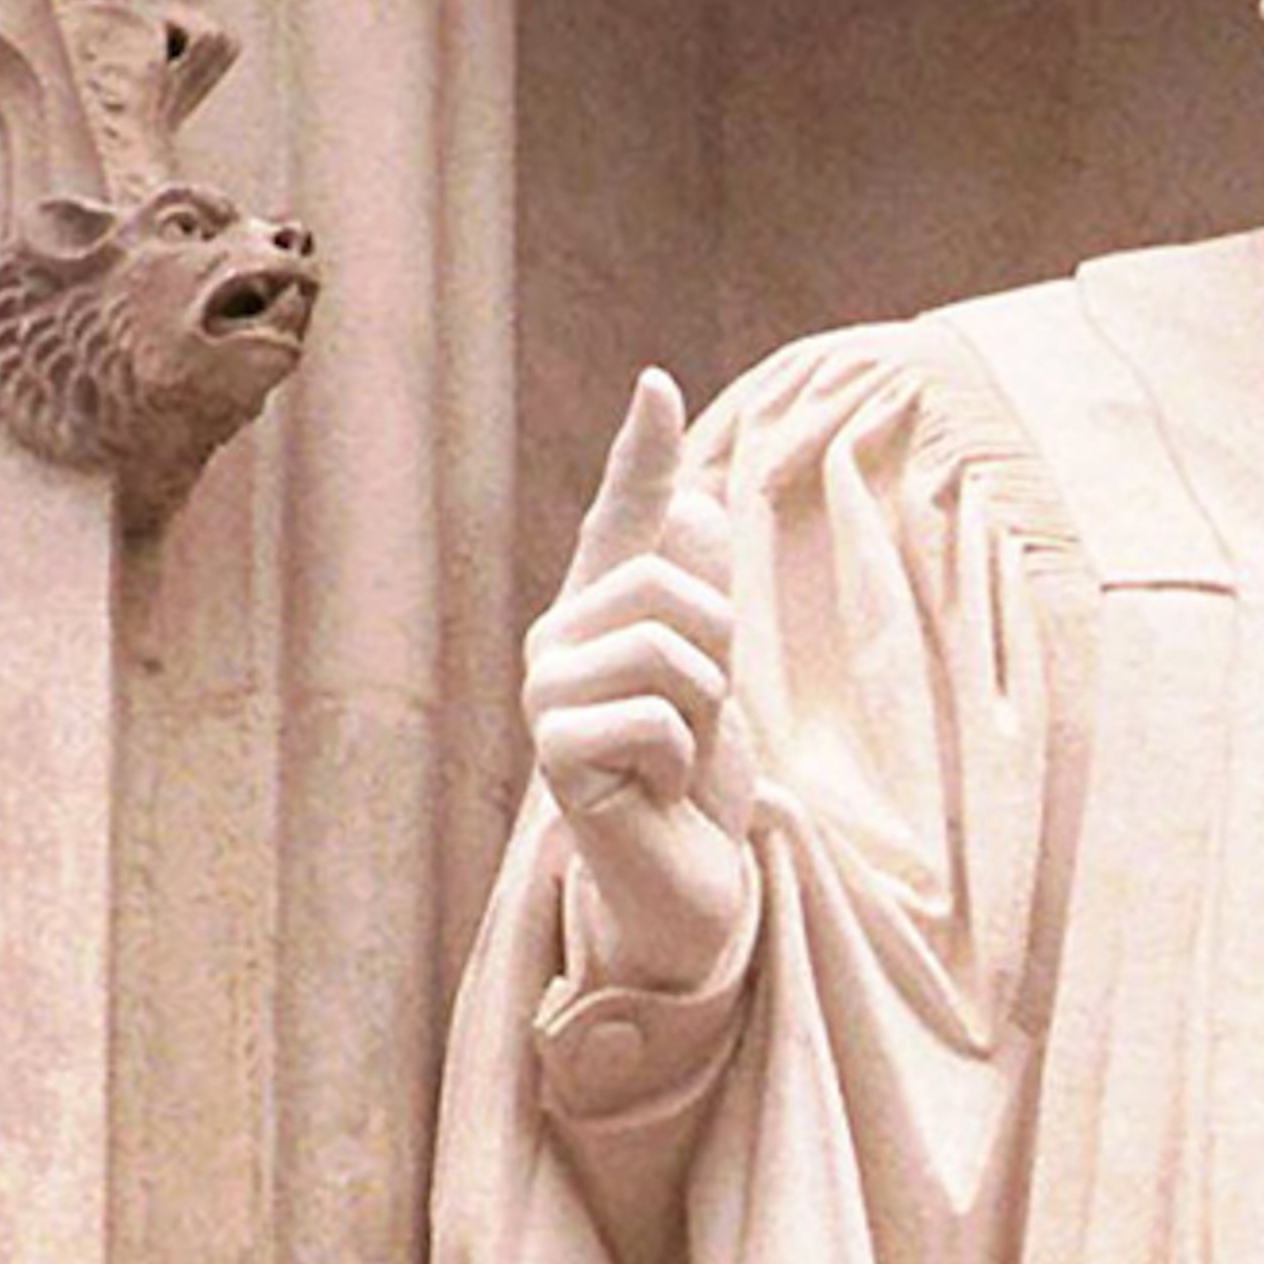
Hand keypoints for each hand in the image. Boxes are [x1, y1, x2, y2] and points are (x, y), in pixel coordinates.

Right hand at [526, 370, 753, 990]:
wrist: (684, 878)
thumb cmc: (694, 780)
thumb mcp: (716, 678)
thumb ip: (705, 596)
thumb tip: (705, 500)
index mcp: (601, 613)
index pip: (623, 517)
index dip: (644, 455)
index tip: (660, 384)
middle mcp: (558, 640)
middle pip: (668, 585)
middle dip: (718, 655)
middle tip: (698, 721)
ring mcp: (545, 696)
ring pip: (665, 645)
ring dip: (704, 710)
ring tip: (677, 756)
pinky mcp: (554, 752)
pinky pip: (653, 715)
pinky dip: (681, 759)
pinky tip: (656, 792)